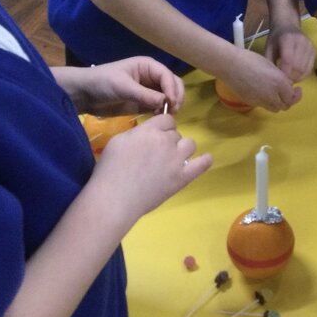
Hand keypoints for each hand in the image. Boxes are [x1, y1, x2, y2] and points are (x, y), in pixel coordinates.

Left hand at [63, 58, 184, 115]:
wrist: (86, 94)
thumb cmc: (102, 83)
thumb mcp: (123, 86)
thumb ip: (144, 94)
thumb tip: (166, 102)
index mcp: (148, 66)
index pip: (167, 76)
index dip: (172, 89)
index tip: (171, 103)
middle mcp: (151, 77)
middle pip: (173, 85)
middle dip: (176, 96)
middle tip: (173, 111)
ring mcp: (149, 90)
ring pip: (169, 96)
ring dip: (171, 105)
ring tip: (165, 116)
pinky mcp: (144, 103)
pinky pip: (160, 107)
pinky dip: (163, 112)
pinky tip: (158, 118)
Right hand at [92, 113, 212, 217]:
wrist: (115, 198)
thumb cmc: (110, 169)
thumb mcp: (118, 141)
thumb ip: (138, 133)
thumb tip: (148, 133)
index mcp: (150, 130)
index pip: (166, 119)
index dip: (162, 127)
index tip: (155, 137)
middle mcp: (166, 141)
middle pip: (176, 133)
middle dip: (168, 141)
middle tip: (156, 155)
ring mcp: (176, 160)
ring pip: (190, 144)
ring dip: (182, 149)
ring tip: (171, 160)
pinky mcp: (182, 178)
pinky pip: (202, 165)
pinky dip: (205, 160)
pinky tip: (206, 159)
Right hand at [217, 49, 302, 111]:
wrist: (230, 65)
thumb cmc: (250, 59)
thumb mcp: (270, 65)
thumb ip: (281, 78)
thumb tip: (287, 85)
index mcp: (279, 83)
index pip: (292, 96)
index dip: (296, 94)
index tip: (296, 89)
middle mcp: (272, 95)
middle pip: (285, 106)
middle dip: (289, 100)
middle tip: (289, 94)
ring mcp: (260, 101)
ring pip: (275, 109)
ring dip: (279, 103)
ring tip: (277, 95)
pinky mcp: (251, 103)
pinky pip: (264, 106)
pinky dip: (268, 102)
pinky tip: (264, 92)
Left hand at [264, 23, 315, 83]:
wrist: (287, 25)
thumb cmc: (276, 38)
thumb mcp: (268, 48)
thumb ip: (270, 62)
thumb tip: (274, 79)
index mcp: (287, 39)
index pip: (288, 61)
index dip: (284, 73)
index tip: (279, 81)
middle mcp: (301, 41)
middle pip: (298, 66)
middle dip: (291, 77)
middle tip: (284, 83)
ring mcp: (310, 45)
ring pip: (305, 69)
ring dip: (298, 77)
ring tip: (290, 80)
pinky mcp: (314, 50)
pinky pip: (310, 67)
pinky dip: (303, 75)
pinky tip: (296, 76)